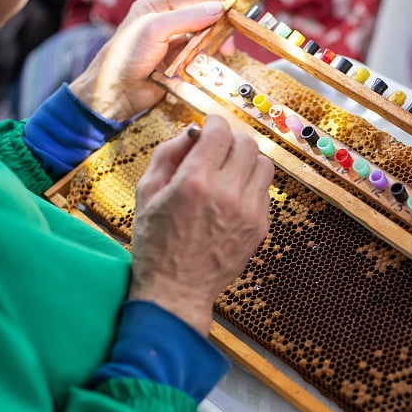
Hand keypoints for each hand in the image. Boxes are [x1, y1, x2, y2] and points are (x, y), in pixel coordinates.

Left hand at [69, 0, 232, 121]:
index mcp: (158, 7)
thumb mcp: (155, 28)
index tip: (237, 13)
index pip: (195, 1)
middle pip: (203, 22)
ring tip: (218, 59)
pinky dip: (205, 66)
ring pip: (204, 43)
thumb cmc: (126, 56)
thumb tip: (217, 9)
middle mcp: (167, 24)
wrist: (116, 93)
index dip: (217, 5)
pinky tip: (207, 71)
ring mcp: (173, 46)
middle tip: (228, 46)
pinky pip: (199, 62)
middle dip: (218, 32)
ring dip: (212, 51)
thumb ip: (186, 17)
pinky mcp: (178, 67)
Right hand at [128, 115, 273, 334]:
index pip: (220, 132)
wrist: (177, 289)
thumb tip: (191, 131)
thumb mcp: (146, 193)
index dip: (214, 122)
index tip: (209, 125)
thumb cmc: (156, 243)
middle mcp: (227, 193)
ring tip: (229, 168)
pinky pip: (265, 191)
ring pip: (263, 164)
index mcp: (195, 181)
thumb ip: (168, 154)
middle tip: (218, 146)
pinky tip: (233, 194)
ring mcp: (249, 212)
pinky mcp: (261, 227)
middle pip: (246, 143)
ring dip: (247, 159)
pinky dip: (252, 184)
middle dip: (231, 138)